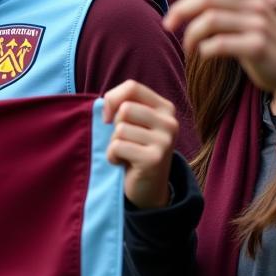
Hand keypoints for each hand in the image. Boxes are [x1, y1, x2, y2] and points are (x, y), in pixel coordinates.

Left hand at [103, 80, 178, 207]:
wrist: (149, 188)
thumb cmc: (135, 149)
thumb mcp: (133, 122)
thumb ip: (122, 105)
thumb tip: (105, 104)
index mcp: (165, 108)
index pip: (132, 86)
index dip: (113, 98)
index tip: (109, 117)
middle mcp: (170, 122)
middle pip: (125, 108)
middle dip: (115, 126)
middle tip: (125, 141)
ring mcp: (165, 141)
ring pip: (120, 129)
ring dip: (114, 144)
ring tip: (126, 153)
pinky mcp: (154, 159)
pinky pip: (117, 147)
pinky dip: (113, 156)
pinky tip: (124, 163)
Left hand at [163, 0, 275, 121]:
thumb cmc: (255, 38)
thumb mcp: (232, 13)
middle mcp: (254, 1)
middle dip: (180, 10)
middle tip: (168, 24)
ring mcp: (258, 23)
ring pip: (209, 21)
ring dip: (191, 35)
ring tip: (189, 45)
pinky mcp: (258, 46)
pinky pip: (219, 44)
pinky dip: (204, 50)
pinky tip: (206, 54)